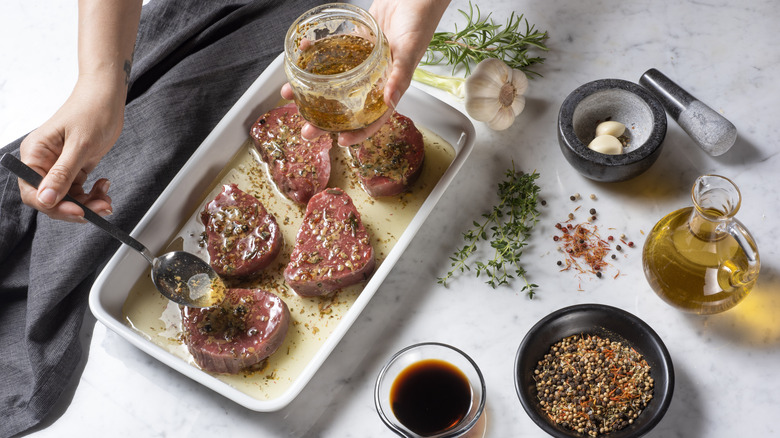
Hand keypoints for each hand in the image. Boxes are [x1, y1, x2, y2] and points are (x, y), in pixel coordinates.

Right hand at [18, 77, 124, 221]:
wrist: (108, 97)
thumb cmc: (92, 111)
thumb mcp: (79, 145)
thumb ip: (62, 174)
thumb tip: (46, 198)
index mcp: (35, 154)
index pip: (33, 191)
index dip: (53, 206)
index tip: (77, 211)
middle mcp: (44, 162)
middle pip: (51, 199)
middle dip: (75, 207)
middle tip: (99, 209)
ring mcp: (60, 166)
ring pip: (68, 198)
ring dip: (88, 204)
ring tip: (106, 200)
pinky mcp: (75, 167)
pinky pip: (79, 191)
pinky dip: (92, 195)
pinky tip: (104, 187)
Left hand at [282, 0, 450, 145]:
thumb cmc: (420, 22)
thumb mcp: (410, 51)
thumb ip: (400, 76)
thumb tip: (389, 101)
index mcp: (390, 87)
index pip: (373, 118)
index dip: (358, 133)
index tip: (341, 142)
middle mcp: (373, 79)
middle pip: (347, 107)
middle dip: (325, 120)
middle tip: (307, 129)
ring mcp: (361, 63)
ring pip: (333, 83)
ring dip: (311, 91)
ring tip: (290, 94)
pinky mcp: (353, 44)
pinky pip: (331, 54)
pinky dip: (314, 56)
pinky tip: (300, 56)